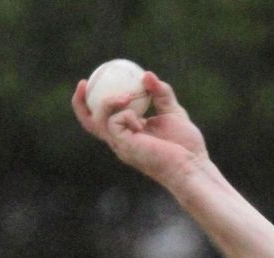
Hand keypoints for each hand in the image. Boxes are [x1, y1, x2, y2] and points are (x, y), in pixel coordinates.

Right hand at [72, 71, 208, 188]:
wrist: (194, 166)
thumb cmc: (187, 146)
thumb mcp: (174, 113)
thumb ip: (161, 94)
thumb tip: (148, 74)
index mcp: (130, 134)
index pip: (106, 118)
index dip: (96, 101)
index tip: (96, 80)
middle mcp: (121, 141)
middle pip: (88, 123)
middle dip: (79, 102)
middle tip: (84, 82)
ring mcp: (121, 145)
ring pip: (97, 121)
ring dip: (107, 103)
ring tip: (127, 96)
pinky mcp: (125, 146)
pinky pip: (113, 122)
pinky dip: (125, 114)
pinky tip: (141, 120)